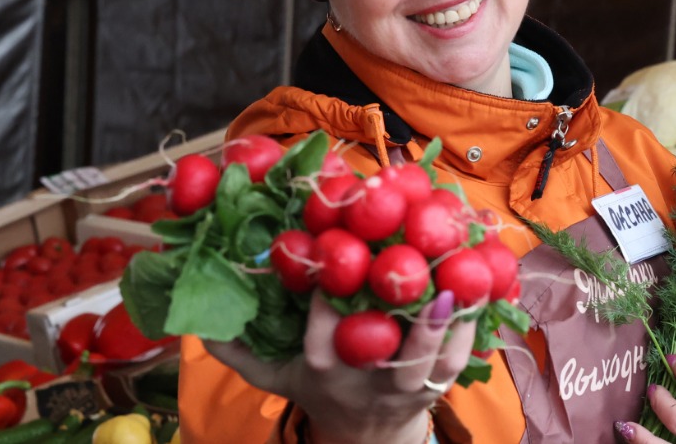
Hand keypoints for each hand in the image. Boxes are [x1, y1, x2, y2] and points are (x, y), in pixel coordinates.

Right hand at [204, 289, 475, 443]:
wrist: (367, 439)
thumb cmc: (320, 391)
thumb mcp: (275, 377)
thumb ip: (238, 351)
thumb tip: (195, 322)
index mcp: (324, 368)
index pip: (325, 330)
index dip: (332, 293)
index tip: (339, 250)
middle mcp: (365, 379)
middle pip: (386, 350)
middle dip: (402, 313)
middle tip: (417, 267)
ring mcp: (404, 386)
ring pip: (429, 359)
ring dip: (446, 321)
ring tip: (460, 278)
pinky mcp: (436, 388)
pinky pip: (458, 362)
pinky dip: (471, 329)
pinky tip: (480, 289)